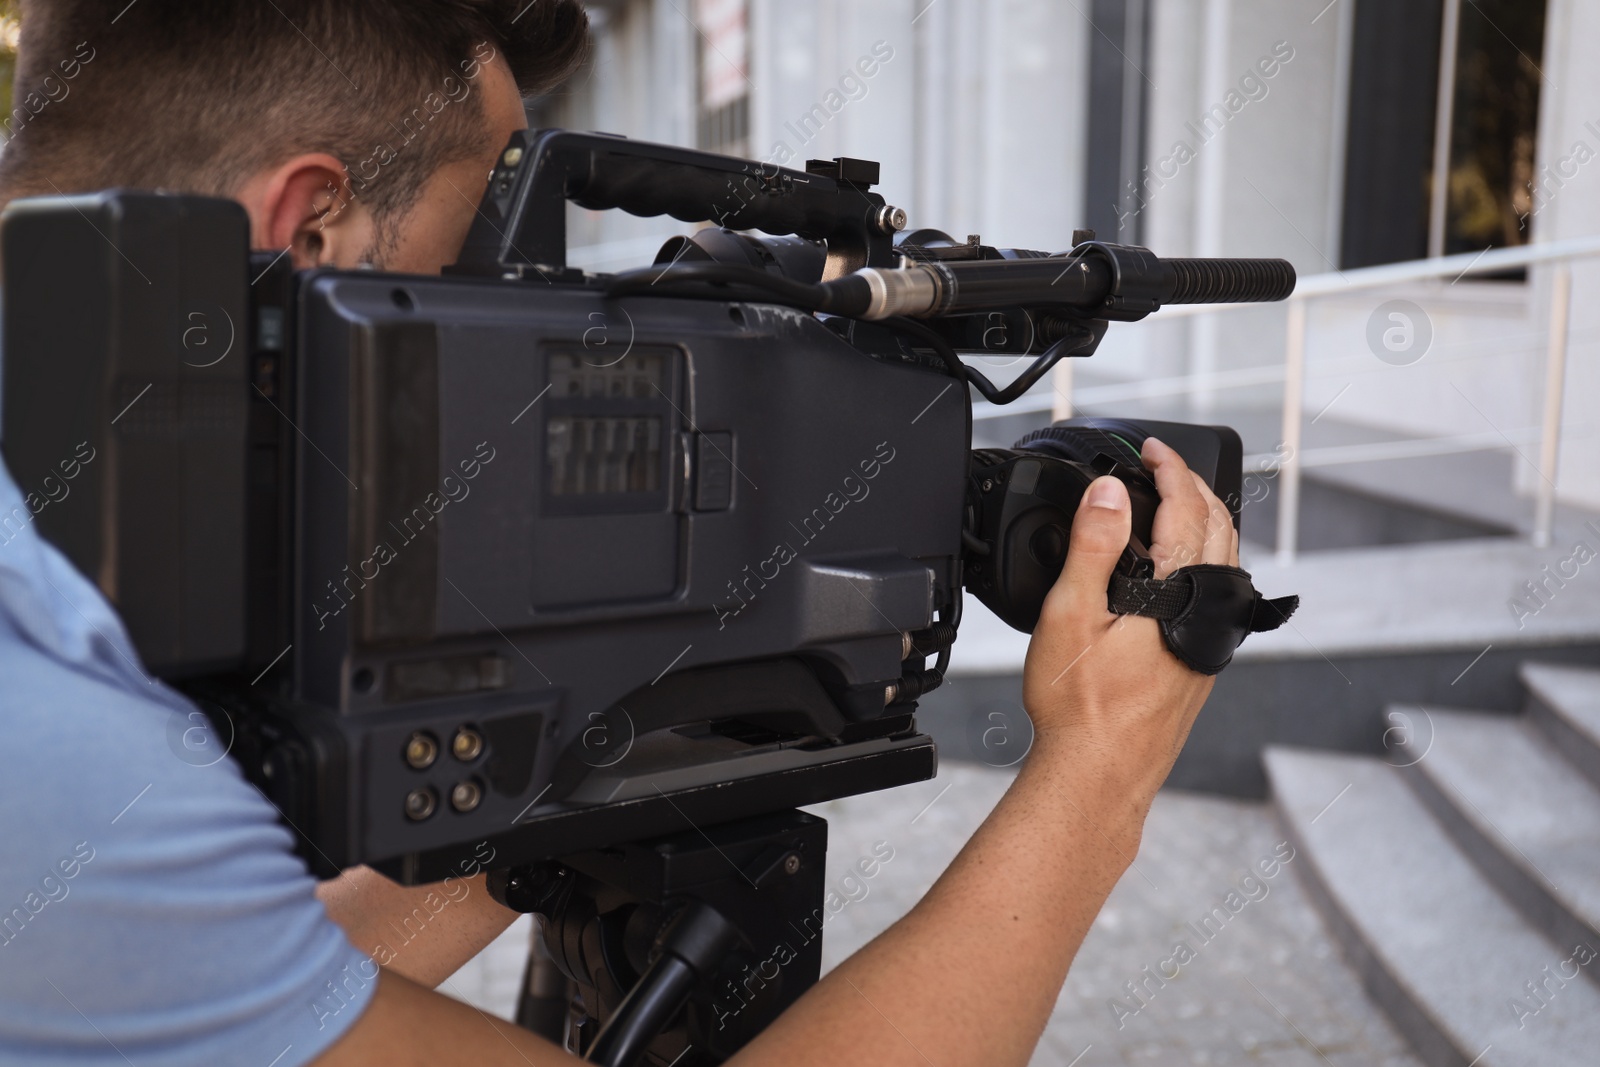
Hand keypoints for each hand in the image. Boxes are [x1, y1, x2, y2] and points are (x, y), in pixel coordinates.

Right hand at [1020, 437, 1237, 804]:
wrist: (1100, 775)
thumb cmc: (1080, 706)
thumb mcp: (1070, 614)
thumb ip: (1093, 546)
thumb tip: (1110, 492)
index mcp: (1178, 592)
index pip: (1187, 508)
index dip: (1170, 468)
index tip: (1151, 449)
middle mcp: (1207, 614)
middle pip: (1219, 529)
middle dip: (1194, 488)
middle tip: (1164, 467)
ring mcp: (1211, 641)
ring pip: (1224, 563)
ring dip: (1204, 524)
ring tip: (1172, 508)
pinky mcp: (1204, 664)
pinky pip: (1217, 594)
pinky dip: (1202, 562)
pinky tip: (1172, 573)